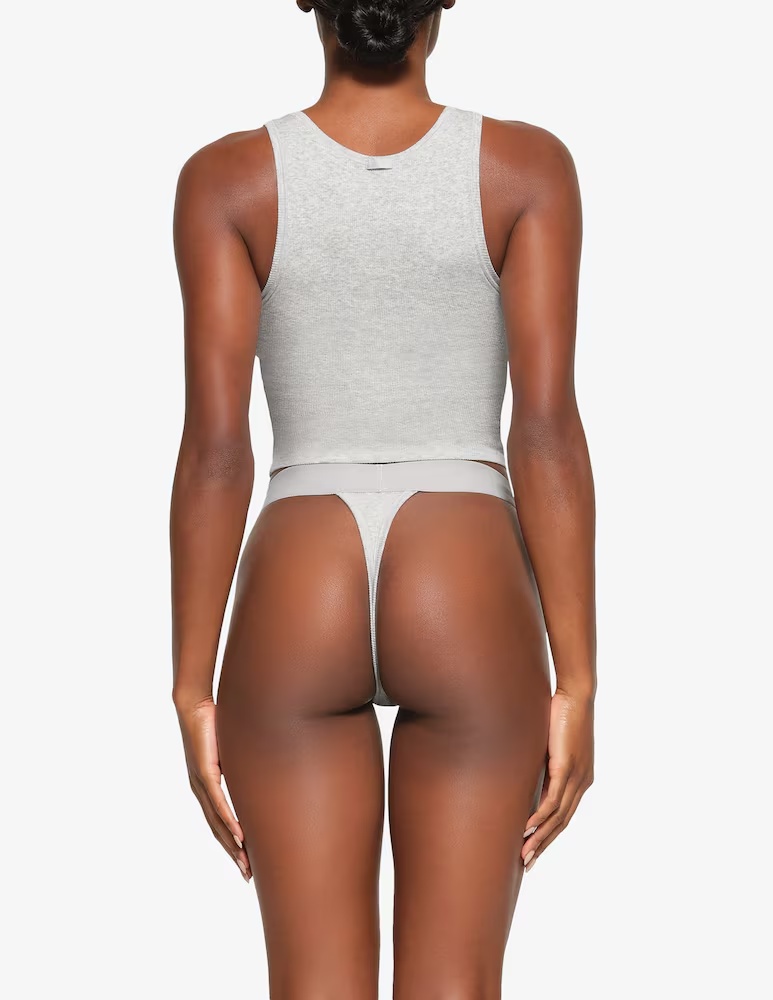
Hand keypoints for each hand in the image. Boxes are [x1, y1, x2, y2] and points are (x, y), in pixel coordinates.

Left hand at [176, 695, 251, 882]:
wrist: (194, 704)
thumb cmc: (213, 722)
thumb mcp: (232, 748)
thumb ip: (242, 763)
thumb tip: (260, 768)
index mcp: (206, 786)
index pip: (219, 821)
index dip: (231, 843)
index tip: (245, 861)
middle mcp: (201, 790)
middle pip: (218, 830)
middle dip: (233, 853)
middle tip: (247, 874)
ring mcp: (201, 783)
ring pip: (218, 822)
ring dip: (232, 845)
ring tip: (245, 864)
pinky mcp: (205, 773)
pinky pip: (218, 804)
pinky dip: (229, 822)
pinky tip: (239, 836)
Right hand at [521, 689, 593, 871]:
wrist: (576, 694)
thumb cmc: (562, 714)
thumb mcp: (552, 744)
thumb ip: (544, 763)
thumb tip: (526, 775)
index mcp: (581, 779)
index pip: (565, 815)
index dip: (549, 835)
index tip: (534, 850)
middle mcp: (582, 782)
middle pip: (562, 823)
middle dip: (544, 845)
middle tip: (527, 864)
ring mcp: (576, 776)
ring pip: (558, 817)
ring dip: (540, 837)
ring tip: (524, 854)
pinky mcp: (566, 766)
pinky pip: (554, 799)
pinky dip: (541, 816)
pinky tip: (528, 828)